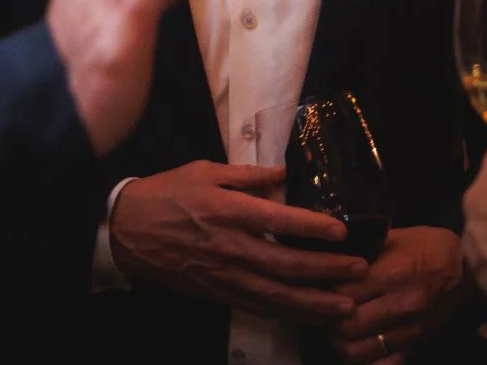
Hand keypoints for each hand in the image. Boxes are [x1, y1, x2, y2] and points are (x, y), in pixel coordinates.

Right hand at [108, 161, 366, 323]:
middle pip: (285, 264)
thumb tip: (283, 173)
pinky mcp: (217, 292)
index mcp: (228, 211)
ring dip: (313, 302)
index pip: (279, 221)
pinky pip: (257, 307)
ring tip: (346, 306)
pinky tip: (309, 315)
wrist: (126, 230)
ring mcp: (223, 274)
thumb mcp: (205, 171)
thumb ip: (247, 175)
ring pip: (276, 295)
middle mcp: (230, 247)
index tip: (342, 231)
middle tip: (360, 270)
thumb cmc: (167, 194)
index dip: (312, 228)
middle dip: (326, 270)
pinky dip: (286, 314)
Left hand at [327, 225, 465, 363]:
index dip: (325, 290)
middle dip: (329, 318)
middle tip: (326, 310)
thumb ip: (364, 248)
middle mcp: (399, 304)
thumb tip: (330, 255)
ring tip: (339, 329)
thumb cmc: (428, 246)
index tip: (322, 286)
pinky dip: (364, 358)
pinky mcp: (415, 343)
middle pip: (345, 325)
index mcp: (391, 273)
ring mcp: (408, 328)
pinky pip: (381, 362)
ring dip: (341, 341)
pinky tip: (360, 344)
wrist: (467, 268)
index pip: (341, 293)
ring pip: (357, 350)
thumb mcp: (396, 237)